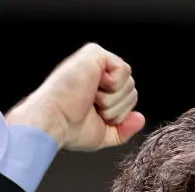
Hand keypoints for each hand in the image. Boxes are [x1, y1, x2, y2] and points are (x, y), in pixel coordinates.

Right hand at [6, 43, 145, 151]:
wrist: (53, 122)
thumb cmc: (69, 128)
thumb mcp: (103, 134)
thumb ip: (123, 128)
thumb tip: (140, 118)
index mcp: (98, 90)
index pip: (127, 99)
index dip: (118, 114)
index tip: (96, 116)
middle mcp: (97, 74)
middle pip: (132, 91)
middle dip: (116, 108)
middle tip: (92, 107)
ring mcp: (96, 62)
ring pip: (129, 83)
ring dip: (112, 100)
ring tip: (89, 98)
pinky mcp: (95, 53)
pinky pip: (124, 70)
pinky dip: (112, 85)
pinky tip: (92, 87)